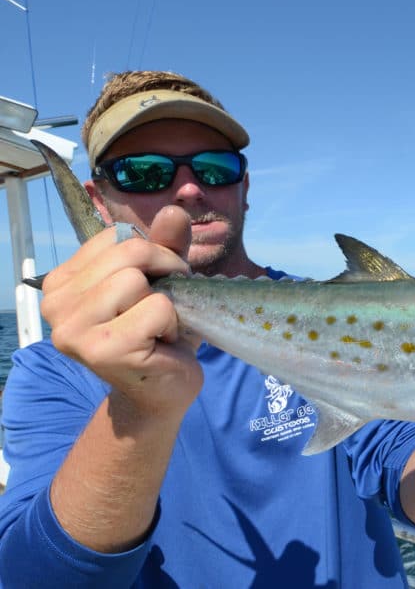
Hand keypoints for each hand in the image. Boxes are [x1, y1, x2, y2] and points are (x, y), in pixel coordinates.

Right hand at [41, 206, 202, 419]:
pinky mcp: (102, 349)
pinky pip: (157, 308)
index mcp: (62, 282)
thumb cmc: (159, 332)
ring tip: (159, 327)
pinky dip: (172, 323)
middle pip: (128, 253)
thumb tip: (172, 210)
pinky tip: (161, 345)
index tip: (155, 284)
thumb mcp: (163, 280)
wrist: (162, 391)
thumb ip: (165, 244)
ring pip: (138, 280)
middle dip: (165, 272)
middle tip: (167, 306)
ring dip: (165, 302)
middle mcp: (56, 304)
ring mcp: (73, 330)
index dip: (152, 254)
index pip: (115, 238)